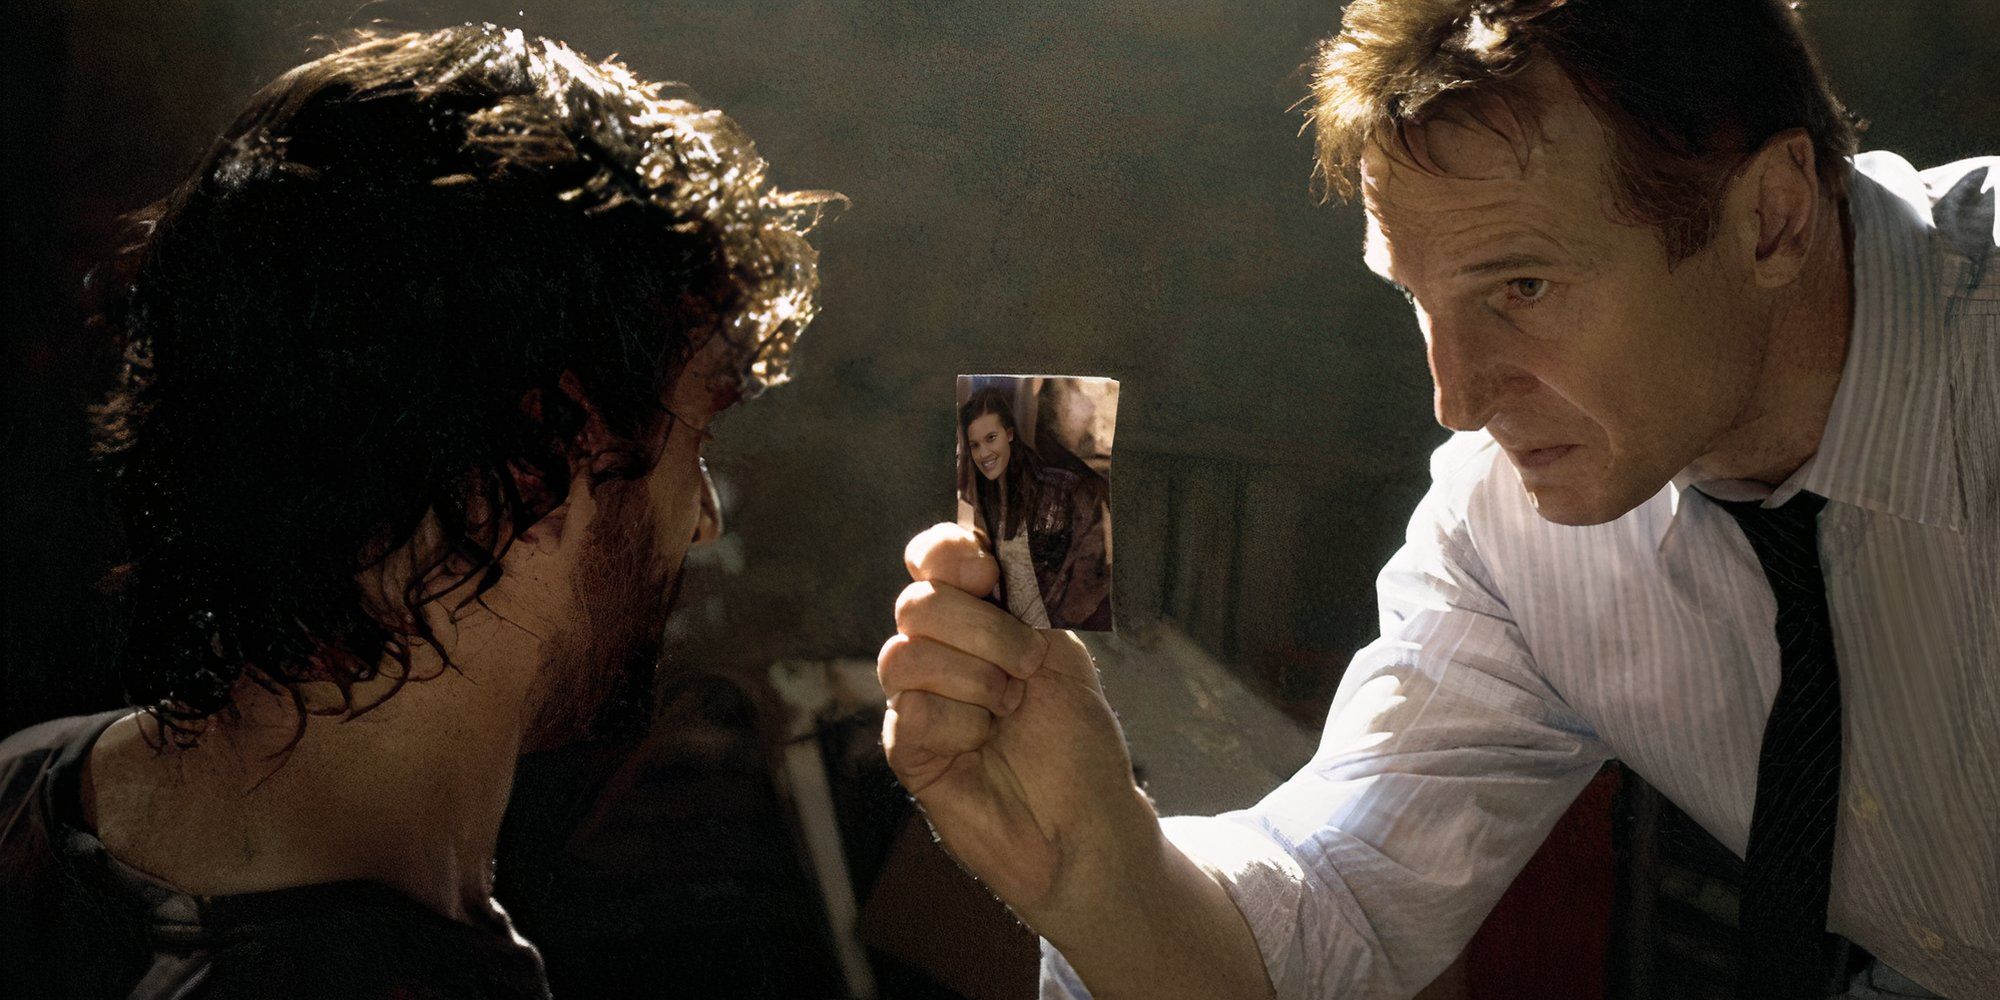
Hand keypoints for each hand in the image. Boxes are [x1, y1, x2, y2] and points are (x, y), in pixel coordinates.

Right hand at [878, 523, 1156, 920]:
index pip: (933, 557)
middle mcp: (939, 649)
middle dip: (985, 631)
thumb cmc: (1077, 739)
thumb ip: (1021, 601)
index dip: (948, 554)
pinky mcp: (907, 748)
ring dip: (975, 679)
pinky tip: (984, 745)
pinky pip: (913, 710)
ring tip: (1009, 710)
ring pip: (904, 655)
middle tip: (1027, 667)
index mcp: (977, 615)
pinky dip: (962, 724)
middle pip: (917, 603)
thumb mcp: (1061, 652)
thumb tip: (986, 548)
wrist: (1086, 820)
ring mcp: (917, 697)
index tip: (988, 573)